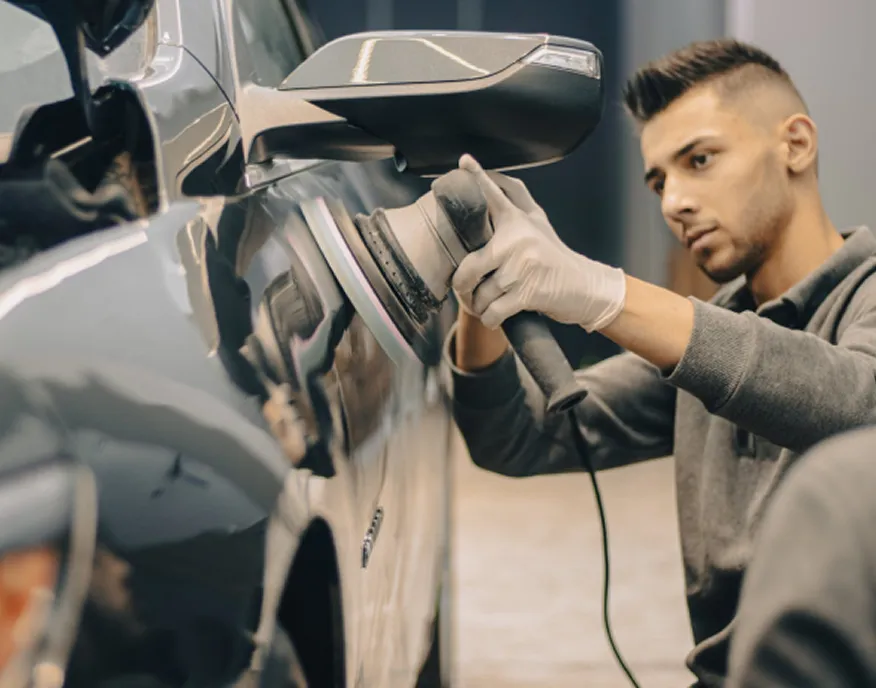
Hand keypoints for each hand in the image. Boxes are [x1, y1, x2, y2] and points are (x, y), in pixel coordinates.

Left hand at [452, 154, 626, 331]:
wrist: (585, 286)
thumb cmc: (554, 257)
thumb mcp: (537, 225)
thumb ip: (514, 206)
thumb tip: (488, 180)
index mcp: (518, 220)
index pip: (493, 194)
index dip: (477, 177)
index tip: (464, 161)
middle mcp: (519, 239)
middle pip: (468, 268)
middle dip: (463, 287)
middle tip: (467, 291)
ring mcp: (523, 266)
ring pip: (479, 294)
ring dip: (478, 306)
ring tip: (485, 304)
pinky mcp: (528, 292)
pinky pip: (493, 311)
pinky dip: (490, 319)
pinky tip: (494, 316)